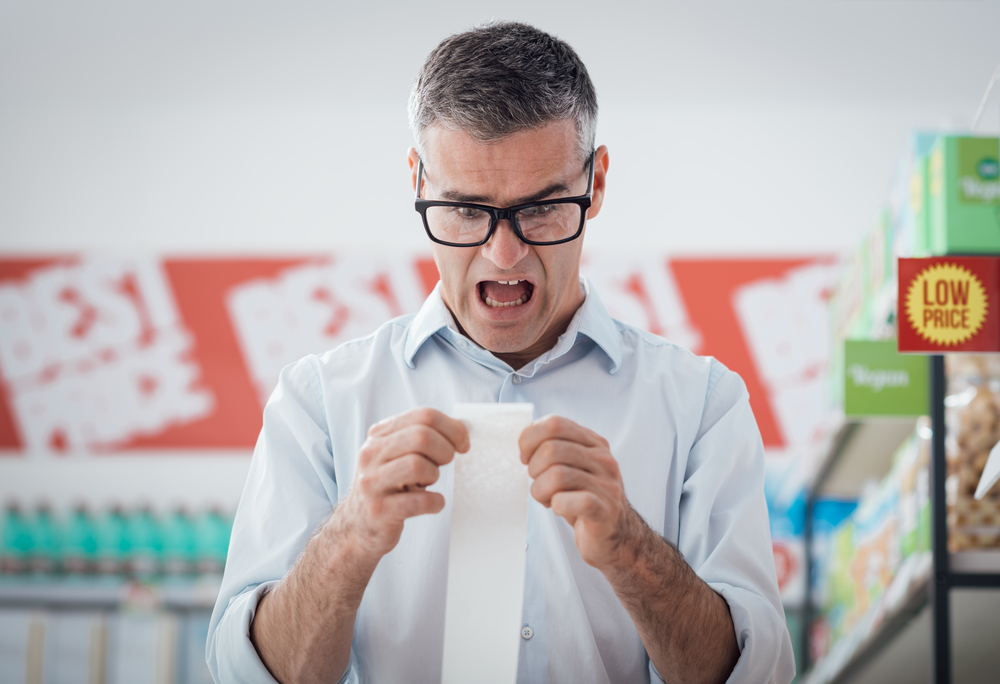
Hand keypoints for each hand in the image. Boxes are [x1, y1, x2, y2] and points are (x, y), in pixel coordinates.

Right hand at [339, 408, 468, 559]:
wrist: (358, 525)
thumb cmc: (388, 486)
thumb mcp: (399, 455)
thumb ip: (425, 437)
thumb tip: (463, 427)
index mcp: (379, 435)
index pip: (423, 416)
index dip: (452, 428)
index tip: (462, 444)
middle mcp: (371, 454)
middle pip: (421, 436)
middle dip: (445, 450)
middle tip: (445, 465)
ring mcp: (372, 482)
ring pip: (417, 465)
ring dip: (434, 475)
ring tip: (428, 484)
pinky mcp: (379, 510)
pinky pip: (420, 501)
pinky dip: (435, 502)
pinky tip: (433, 503)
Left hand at [519, 415, 638, 569]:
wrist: (615, 534)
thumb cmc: (585, 498)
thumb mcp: (571, 466)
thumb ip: (553, 446)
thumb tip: (525, 438)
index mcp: (593, 443)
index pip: (555, 423)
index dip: (530, 439)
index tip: (526, 457)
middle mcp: (603, 460)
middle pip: (551, 449)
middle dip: (534, 469)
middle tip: (539, 483)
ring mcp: (607, 485)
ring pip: (556, 475)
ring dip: (540, 490)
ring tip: (547, 498)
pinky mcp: (604, 511)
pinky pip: (569, 500)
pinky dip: (555, 505)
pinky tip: (558, 508)